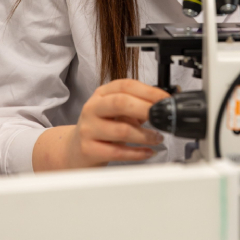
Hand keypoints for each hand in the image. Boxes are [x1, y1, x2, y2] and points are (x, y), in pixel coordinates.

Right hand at [33, 79, 166, 170]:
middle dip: (146, 109)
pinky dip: (137, 153)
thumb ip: (136, 106)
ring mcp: (88, 129)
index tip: (165, 100)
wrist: (74, 150)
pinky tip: (148, 152)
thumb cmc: (101, 128)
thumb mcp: (115, 112)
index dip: (149, 91)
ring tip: (158, 138)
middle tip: (162, 117)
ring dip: (145, 135)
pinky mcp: (88, 149)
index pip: (126, 86)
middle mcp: (93, 108)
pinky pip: (117, 152)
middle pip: (120, 103)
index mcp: (102, 94)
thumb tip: (164, 104)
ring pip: (121, 130)